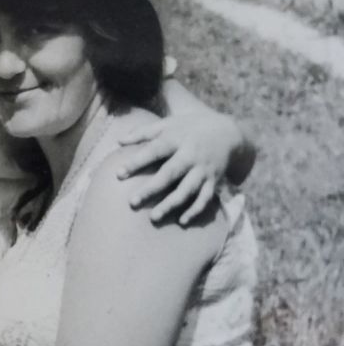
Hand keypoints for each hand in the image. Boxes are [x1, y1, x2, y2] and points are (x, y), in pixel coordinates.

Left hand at [116, 113, 238, 223]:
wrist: (228, 132)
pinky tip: (181, 222)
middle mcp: (191, 155)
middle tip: (132, 203)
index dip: (137, 162)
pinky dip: (195, 210)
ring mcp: (203, 170)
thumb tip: (118, 141)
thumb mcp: (168, 124)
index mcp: (177, 139)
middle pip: (170, 174)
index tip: (118, 174)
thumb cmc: (188, 128)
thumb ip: (143, 132)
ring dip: (171, 204)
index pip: (155, 150)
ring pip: (187, 190)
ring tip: (153, 218)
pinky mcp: (213, 181)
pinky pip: (205, 198)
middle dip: (151, 189)